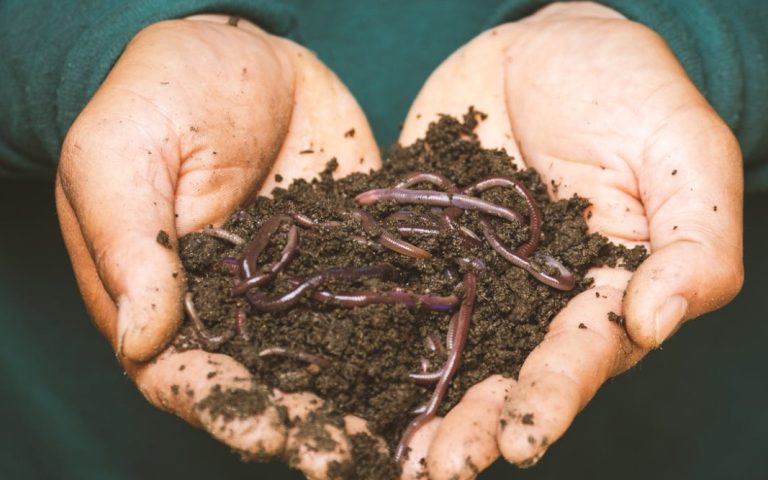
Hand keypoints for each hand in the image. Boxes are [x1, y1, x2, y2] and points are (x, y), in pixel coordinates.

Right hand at [55, 15, 382, 478]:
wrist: (242, 50)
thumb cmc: (159, 94)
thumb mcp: (121, 155)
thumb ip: (131, 244)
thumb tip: (143, 338)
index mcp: (168, 299)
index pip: (188, 375)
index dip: (225, 410)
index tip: (267, 432)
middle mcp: (238, 308)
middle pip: (268, 384)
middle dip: (306, 425)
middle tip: (349, 461)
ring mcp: (300, 287)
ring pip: (329, 358)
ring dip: (360, 402)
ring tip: (401, 441)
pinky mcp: (351, 256)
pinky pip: (377, 302)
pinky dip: (403, 338)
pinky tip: (440, 366)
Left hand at [397, 3, 743, 477]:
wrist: (540, 47)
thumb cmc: (627, 90)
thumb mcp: (681, 154)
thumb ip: (693, 243)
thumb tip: (656, 323)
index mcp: (601, 291)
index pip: (581, 356)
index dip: (552, 398)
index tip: (520, 439)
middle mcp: (533, 301)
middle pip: (505, 374)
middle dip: (473, 424)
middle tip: (437, 471)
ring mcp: (472, 279)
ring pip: (445, 353)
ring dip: (419, 406)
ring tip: (389, 456)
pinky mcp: (423, 250)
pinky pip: (394, 295)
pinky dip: (366, 334)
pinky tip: (336, 373)